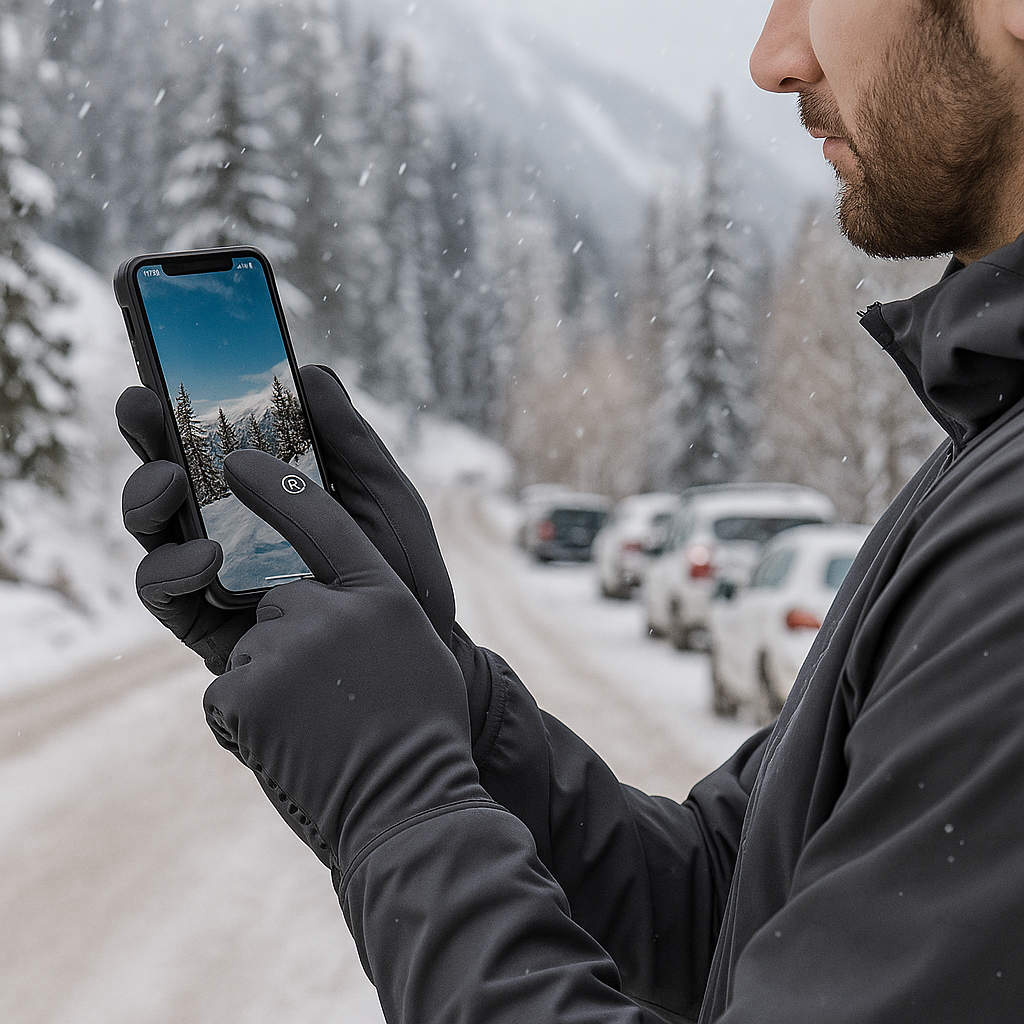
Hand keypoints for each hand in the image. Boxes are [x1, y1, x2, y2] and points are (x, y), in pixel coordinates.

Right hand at [117, 368, 490, 733]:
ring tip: (170, 483)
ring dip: (145, 498)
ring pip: (154, 532)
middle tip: (140, 409)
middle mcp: (231, 528)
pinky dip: (171, 570)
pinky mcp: (211, 626)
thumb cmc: (403, 567)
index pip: (210, 445)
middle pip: (169, 479)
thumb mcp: (383, 494)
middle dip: (145, 441)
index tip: (157, 372)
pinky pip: (165, 595)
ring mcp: (217, 576)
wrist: (421, 647)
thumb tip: (309, 370)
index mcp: (268, 492)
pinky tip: (206, 555)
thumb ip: (348, 438)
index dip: (179, 410)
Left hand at [204, 449, 488, 872]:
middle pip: (279, 599)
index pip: (321, 518)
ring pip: (251, 649)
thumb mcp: (409, 647)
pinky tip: (294, 747)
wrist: (409, 811)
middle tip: (326, 683)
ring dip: (271, 684)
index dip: (277, 485)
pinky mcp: (241, 696)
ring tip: (321, 728)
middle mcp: (329, 611)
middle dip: (288, 635)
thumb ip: (363, 605)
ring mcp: (281, 652)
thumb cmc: (420, 730)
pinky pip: (230, 691)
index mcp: (379, 592)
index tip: (238, 460)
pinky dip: (250, 719)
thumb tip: (309, 592)